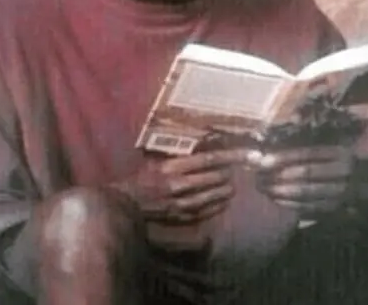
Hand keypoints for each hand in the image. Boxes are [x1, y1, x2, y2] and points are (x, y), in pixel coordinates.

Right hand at [114, 148, 249, 225]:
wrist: (124, 204)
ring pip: (210, 195)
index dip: (227, 156)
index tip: (243, 153)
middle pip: (212, 177)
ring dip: (224, 190)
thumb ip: (175, 158)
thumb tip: (198, 151)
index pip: (206, 159)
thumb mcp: (155, 162)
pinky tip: (222, 203)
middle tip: (239, 170)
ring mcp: (180, 202)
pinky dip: (215, 206)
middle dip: (228, 173)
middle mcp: (178, 183)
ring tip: (232, 186)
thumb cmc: (138, 179)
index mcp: (172, 166)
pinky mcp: (179, 216)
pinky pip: (203, 211)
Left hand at [248, 145, 355, 218]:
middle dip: (279, 176)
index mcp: (341, 153)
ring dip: (282, 191)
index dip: (283, 157)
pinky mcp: (339, 209)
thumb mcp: (328, 151)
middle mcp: (345, 172)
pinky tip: (277, 201)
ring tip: (263, 189)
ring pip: (307, 192)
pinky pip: (312, 208)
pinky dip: (292, 204)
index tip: (262, 161)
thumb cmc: (339, 162)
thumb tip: (273, 151)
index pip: (307, 154)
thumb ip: (302, 152)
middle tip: (258, 177)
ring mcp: (343, 193)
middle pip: (306, 174)